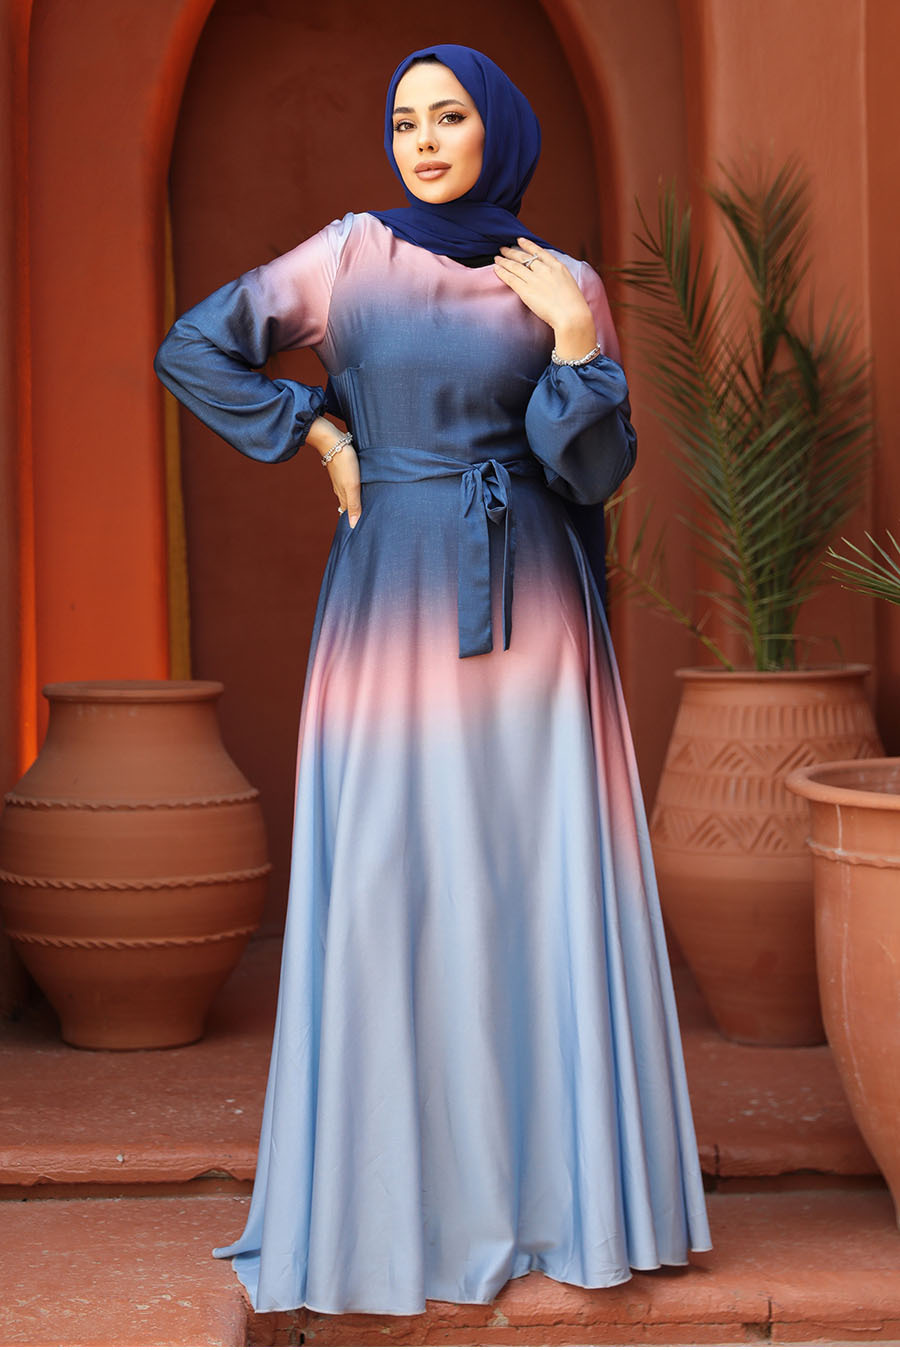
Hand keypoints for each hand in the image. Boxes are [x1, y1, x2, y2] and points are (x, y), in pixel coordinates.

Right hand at [306, 417, 361, 526]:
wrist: (332, 441)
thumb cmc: (345, 463)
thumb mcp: (352, 486)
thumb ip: (354, 505)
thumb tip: (353, 526)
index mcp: (343, 495)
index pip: (347, 513)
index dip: (351, 521)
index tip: (355, 531)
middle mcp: (340, 488)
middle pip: (346, 504)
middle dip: (351, 513)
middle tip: (356, 523)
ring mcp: (339, 478)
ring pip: (346, 493)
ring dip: (351, 501)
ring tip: (356, 508)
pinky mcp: (340, 468)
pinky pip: (346, 483)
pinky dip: (350, 489)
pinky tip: (352, 487)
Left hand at [493, 238, 597, 359]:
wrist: (571, 315)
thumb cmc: (574, 305)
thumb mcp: (570, 283)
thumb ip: (559, 278)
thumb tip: (552, 280)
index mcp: (557, 267)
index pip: (539, 252)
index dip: (528, 245)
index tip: (520, 240)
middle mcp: (544, 270)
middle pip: (524, 257)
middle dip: (512, 252)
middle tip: (503, 248)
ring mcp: (534, 279)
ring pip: (515, 266)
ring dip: (504, 261)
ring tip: (497, 257)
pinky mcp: (526, 291)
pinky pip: (511, 278)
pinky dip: (502, 272)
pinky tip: (496, 269)